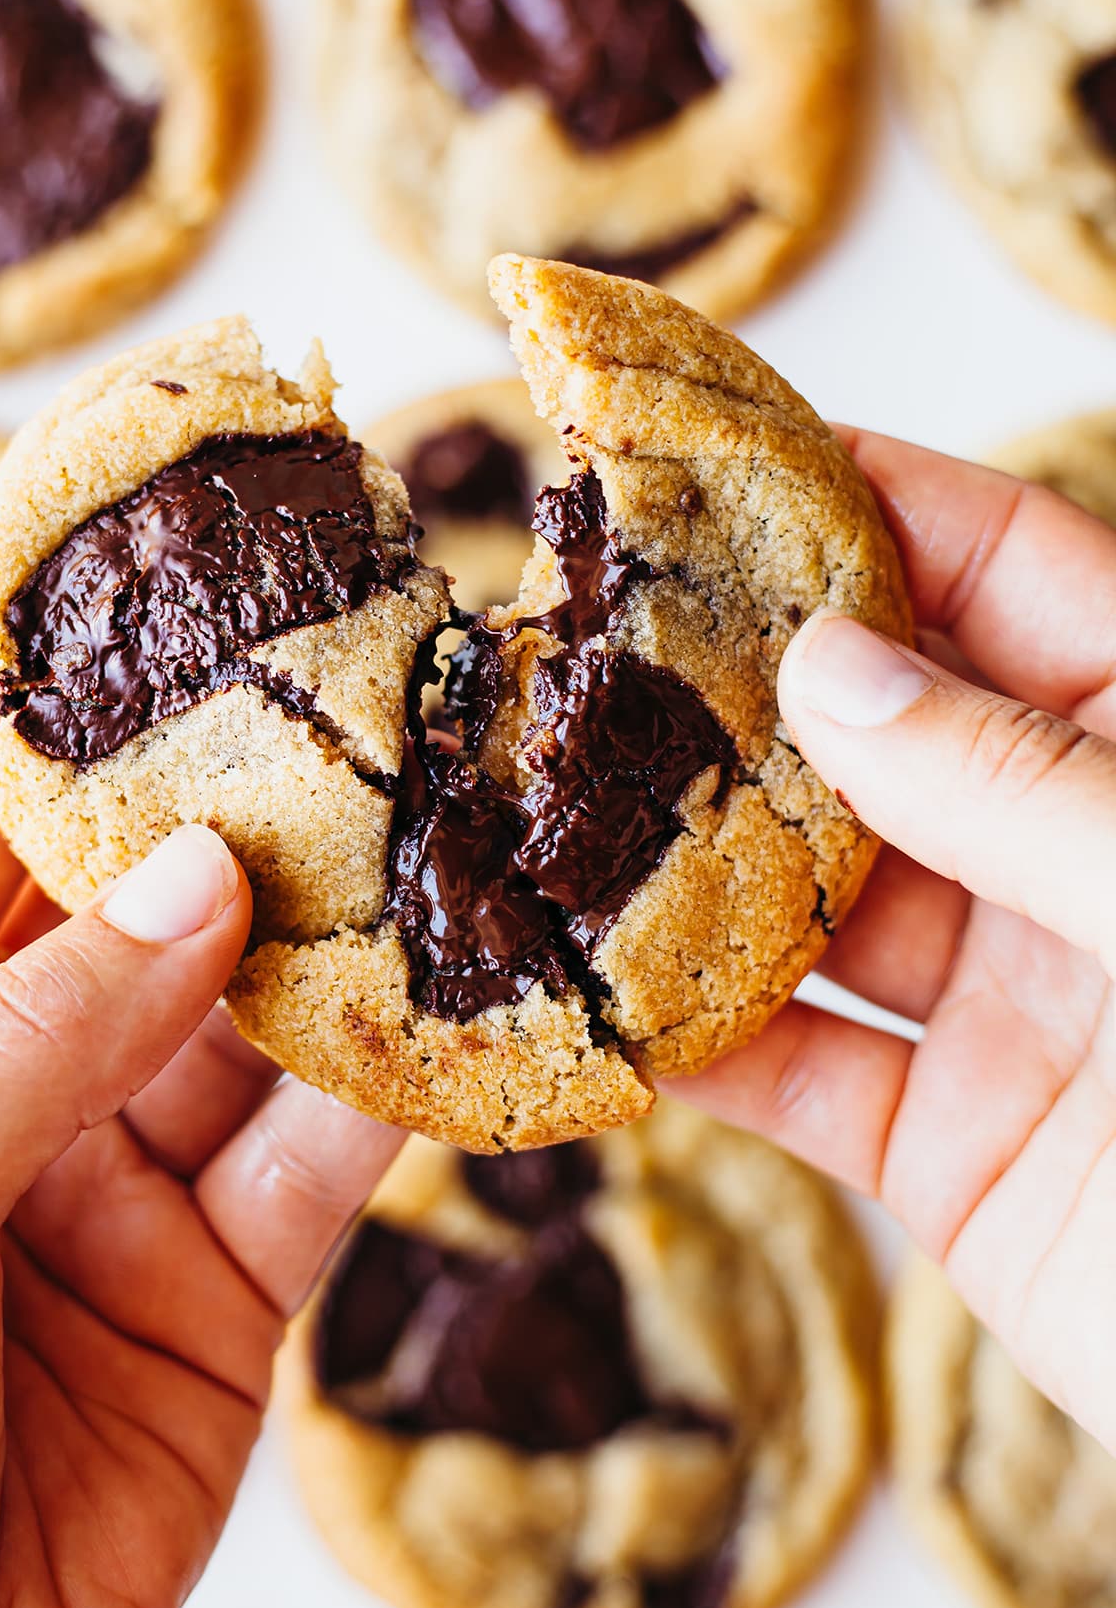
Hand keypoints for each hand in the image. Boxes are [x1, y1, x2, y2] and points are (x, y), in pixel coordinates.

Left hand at [0, 708, 401, 1607]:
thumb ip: (32, 1039)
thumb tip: (192, 877)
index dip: (58, 735)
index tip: (172, 625)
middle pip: (129, 914)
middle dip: (236, 824)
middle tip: (353, 721)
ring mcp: (111, 1181)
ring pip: (245, 1029)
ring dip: (339, 949)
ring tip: (440, 845)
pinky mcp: (219, 1285)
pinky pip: (318, 1164)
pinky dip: (394, 1096)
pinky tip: (465, 1018)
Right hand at [665, 429, 1115, 1451]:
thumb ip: (1019, 785)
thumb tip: (830, 664)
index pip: (1005, 567)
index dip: (863, 498)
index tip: (712, 461)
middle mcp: (1074, 856)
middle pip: (878, 730)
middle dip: (735, 681)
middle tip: (581, 630)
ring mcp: (1011, 1001)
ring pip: (815, 903)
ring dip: (685, 865)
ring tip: (545, 801)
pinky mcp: (951, 1146)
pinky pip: (799, 1074)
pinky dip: (695, 1044)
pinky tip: (588, 993)